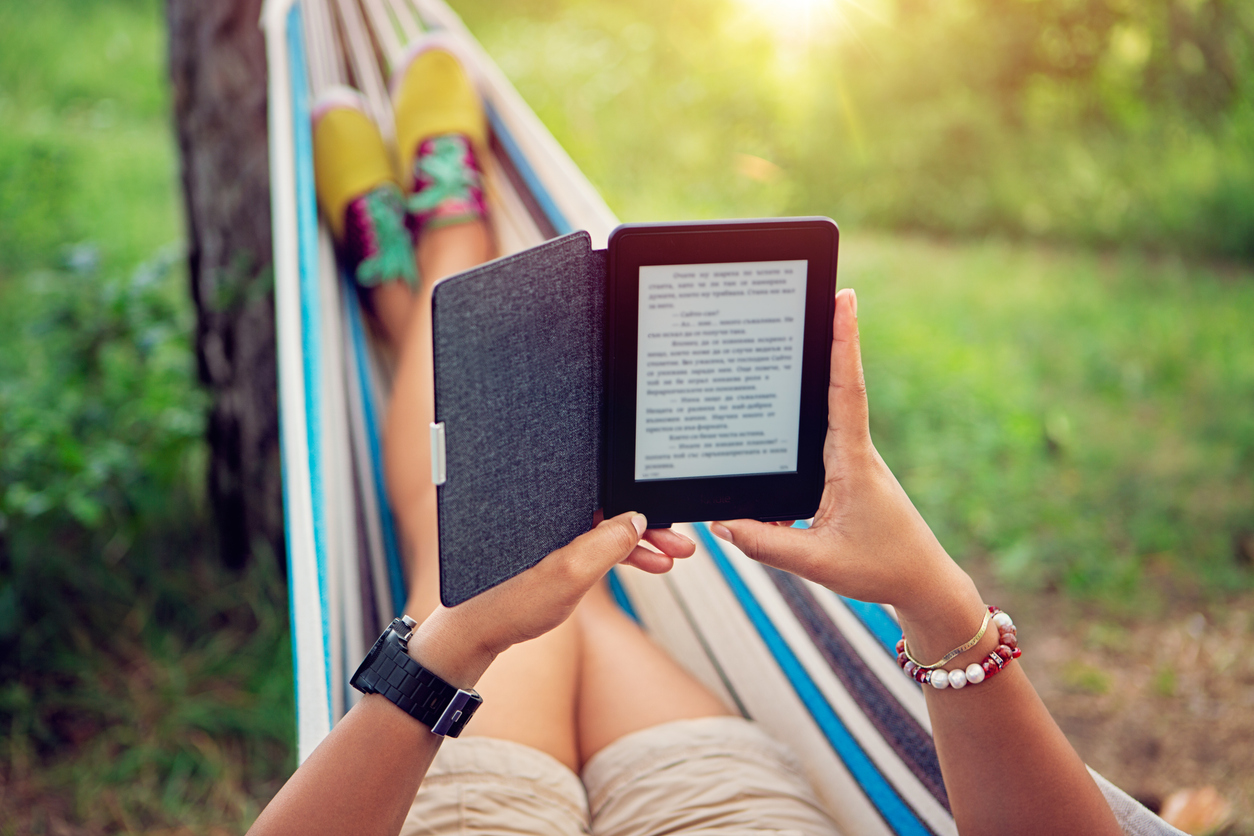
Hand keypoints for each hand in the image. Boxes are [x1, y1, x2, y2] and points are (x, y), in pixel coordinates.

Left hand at [410, 511, 687, 684]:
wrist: (475, 633)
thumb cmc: (511, 603)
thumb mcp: (569, 575)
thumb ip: (606, 544)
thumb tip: (637, 519)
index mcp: (552, 505)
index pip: (606, 492)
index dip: (642, 504)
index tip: (671, 520)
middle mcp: (552, 511)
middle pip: (611, 508)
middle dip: (650, 526)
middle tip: (682, 545)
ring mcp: (552, 531)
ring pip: (606, 529)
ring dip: (640, 544)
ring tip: (672, 560)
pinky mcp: (552, 549)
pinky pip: (595, 545)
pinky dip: (620, 555)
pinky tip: (647, 564)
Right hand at [710, 289, 977, 627]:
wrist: (922, 586)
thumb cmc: (880, 569)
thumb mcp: (818, 562)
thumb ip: (767, 544)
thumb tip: (722, 523)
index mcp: (852, 462)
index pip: (846, 391)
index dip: (844, 344)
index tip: (844, 299)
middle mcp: (855, 452)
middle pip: (839, 385)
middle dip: (831, 339)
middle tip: (822, 293)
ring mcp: (852, 460)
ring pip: (828, 412)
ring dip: (819, 375)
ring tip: (800, 335)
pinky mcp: (847, 474)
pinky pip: (820, 439)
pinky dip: (801, 426)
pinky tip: (779, 425)